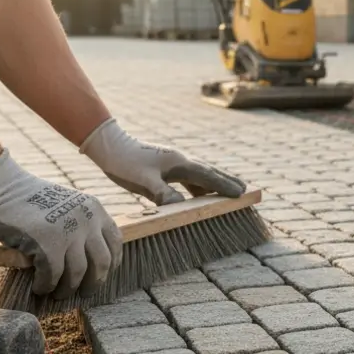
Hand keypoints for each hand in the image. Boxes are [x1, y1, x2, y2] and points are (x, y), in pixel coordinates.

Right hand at [0, 150, 122, 298]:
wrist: (1, 187)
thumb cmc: (30, 201)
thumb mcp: (67, 208)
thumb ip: (80, 229)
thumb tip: (86, 267)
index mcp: (95, 209)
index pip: (115, 243)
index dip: (112, 264)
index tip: (103, 275)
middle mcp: (87, 220)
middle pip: (101, 263)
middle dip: (93, 283)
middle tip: (84, 293)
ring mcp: (68, 232)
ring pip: (77, 273)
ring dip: (67, 289)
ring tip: (57, 294)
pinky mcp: (47, 244)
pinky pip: (52, 275)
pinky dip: (45, 286)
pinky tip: (39, 288)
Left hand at [79, 118, 244, 205]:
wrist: (108, 146)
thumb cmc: (124, 162)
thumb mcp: (142, 180)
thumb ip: (162, 193)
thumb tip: (179, 207)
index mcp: (179, 163)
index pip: (207, 175)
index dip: (224, 185)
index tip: (241, 193)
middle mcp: (180, 161)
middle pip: (209, 172)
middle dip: (227, 181)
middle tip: (245, 189)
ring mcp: (173, 164)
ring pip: (200, 175)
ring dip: (215, 183)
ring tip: (229, 191)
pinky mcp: (165, 168)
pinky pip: (188, 178)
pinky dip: (199, 186)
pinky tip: (199, 193)